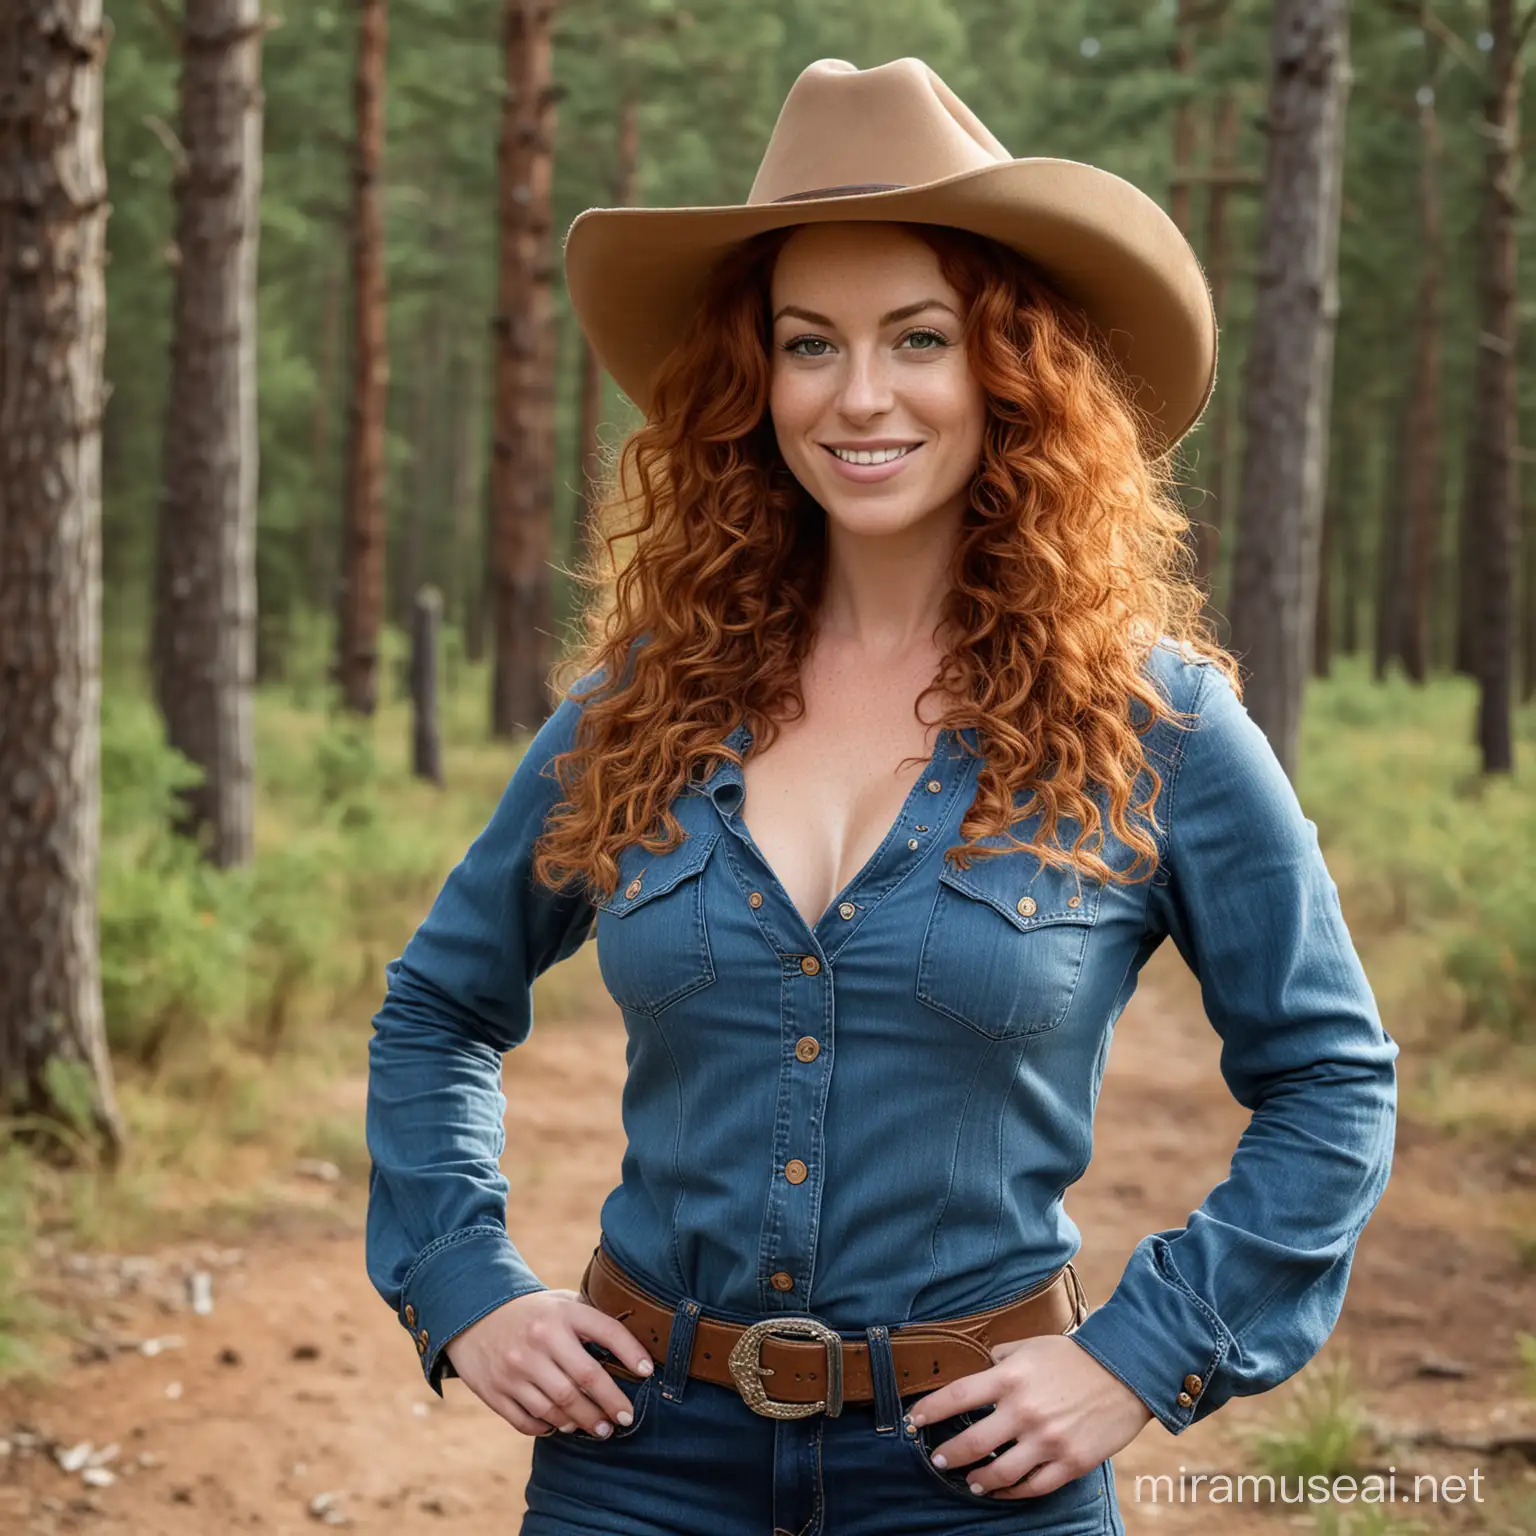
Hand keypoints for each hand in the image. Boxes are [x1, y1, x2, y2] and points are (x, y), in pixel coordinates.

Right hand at [442, 1287, 655, 1438]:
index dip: (631, 1352)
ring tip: (600, 1429)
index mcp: (562, 1313)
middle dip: (611, 1403)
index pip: (606, 1331)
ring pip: (558, 1406)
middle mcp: (540, 1339)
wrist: (472, 1315)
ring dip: (583, 1422)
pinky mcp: (495, 1391)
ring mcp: (515, 1368)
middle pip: (585, 1379)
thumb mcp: (560, 1303)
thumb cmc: (531, 1313)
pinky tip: (562, 1426)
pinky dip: (549, 1428)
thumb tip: (630, 1350)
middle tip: (625, 1419)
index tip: (646, 1372)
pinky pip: (529, 1421)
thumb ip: (589, 1320)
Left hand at [903, 1334, 1154, 1499]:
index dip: (930, 1410)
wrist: (1125, 1373)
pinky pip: (1033, 1487)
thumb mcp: (1031, 1346)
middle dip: (948, 1455)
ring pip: (999, 1473)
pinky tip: (1002, 1490)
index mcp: (1010, 1377)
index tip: (913, 1420)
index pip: (957, 1396)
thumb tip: (982, 1366)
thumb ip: (1001, 1357)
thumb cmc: (1074, 1357)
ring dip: (978, 1480)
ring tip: (969, 1481)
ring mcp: (1047, 1440)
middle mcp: (1024, 1411)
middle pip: (972, 1442)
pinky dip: (1012, 1493)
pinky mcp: (1070, 1463)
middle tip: (938, 1459)